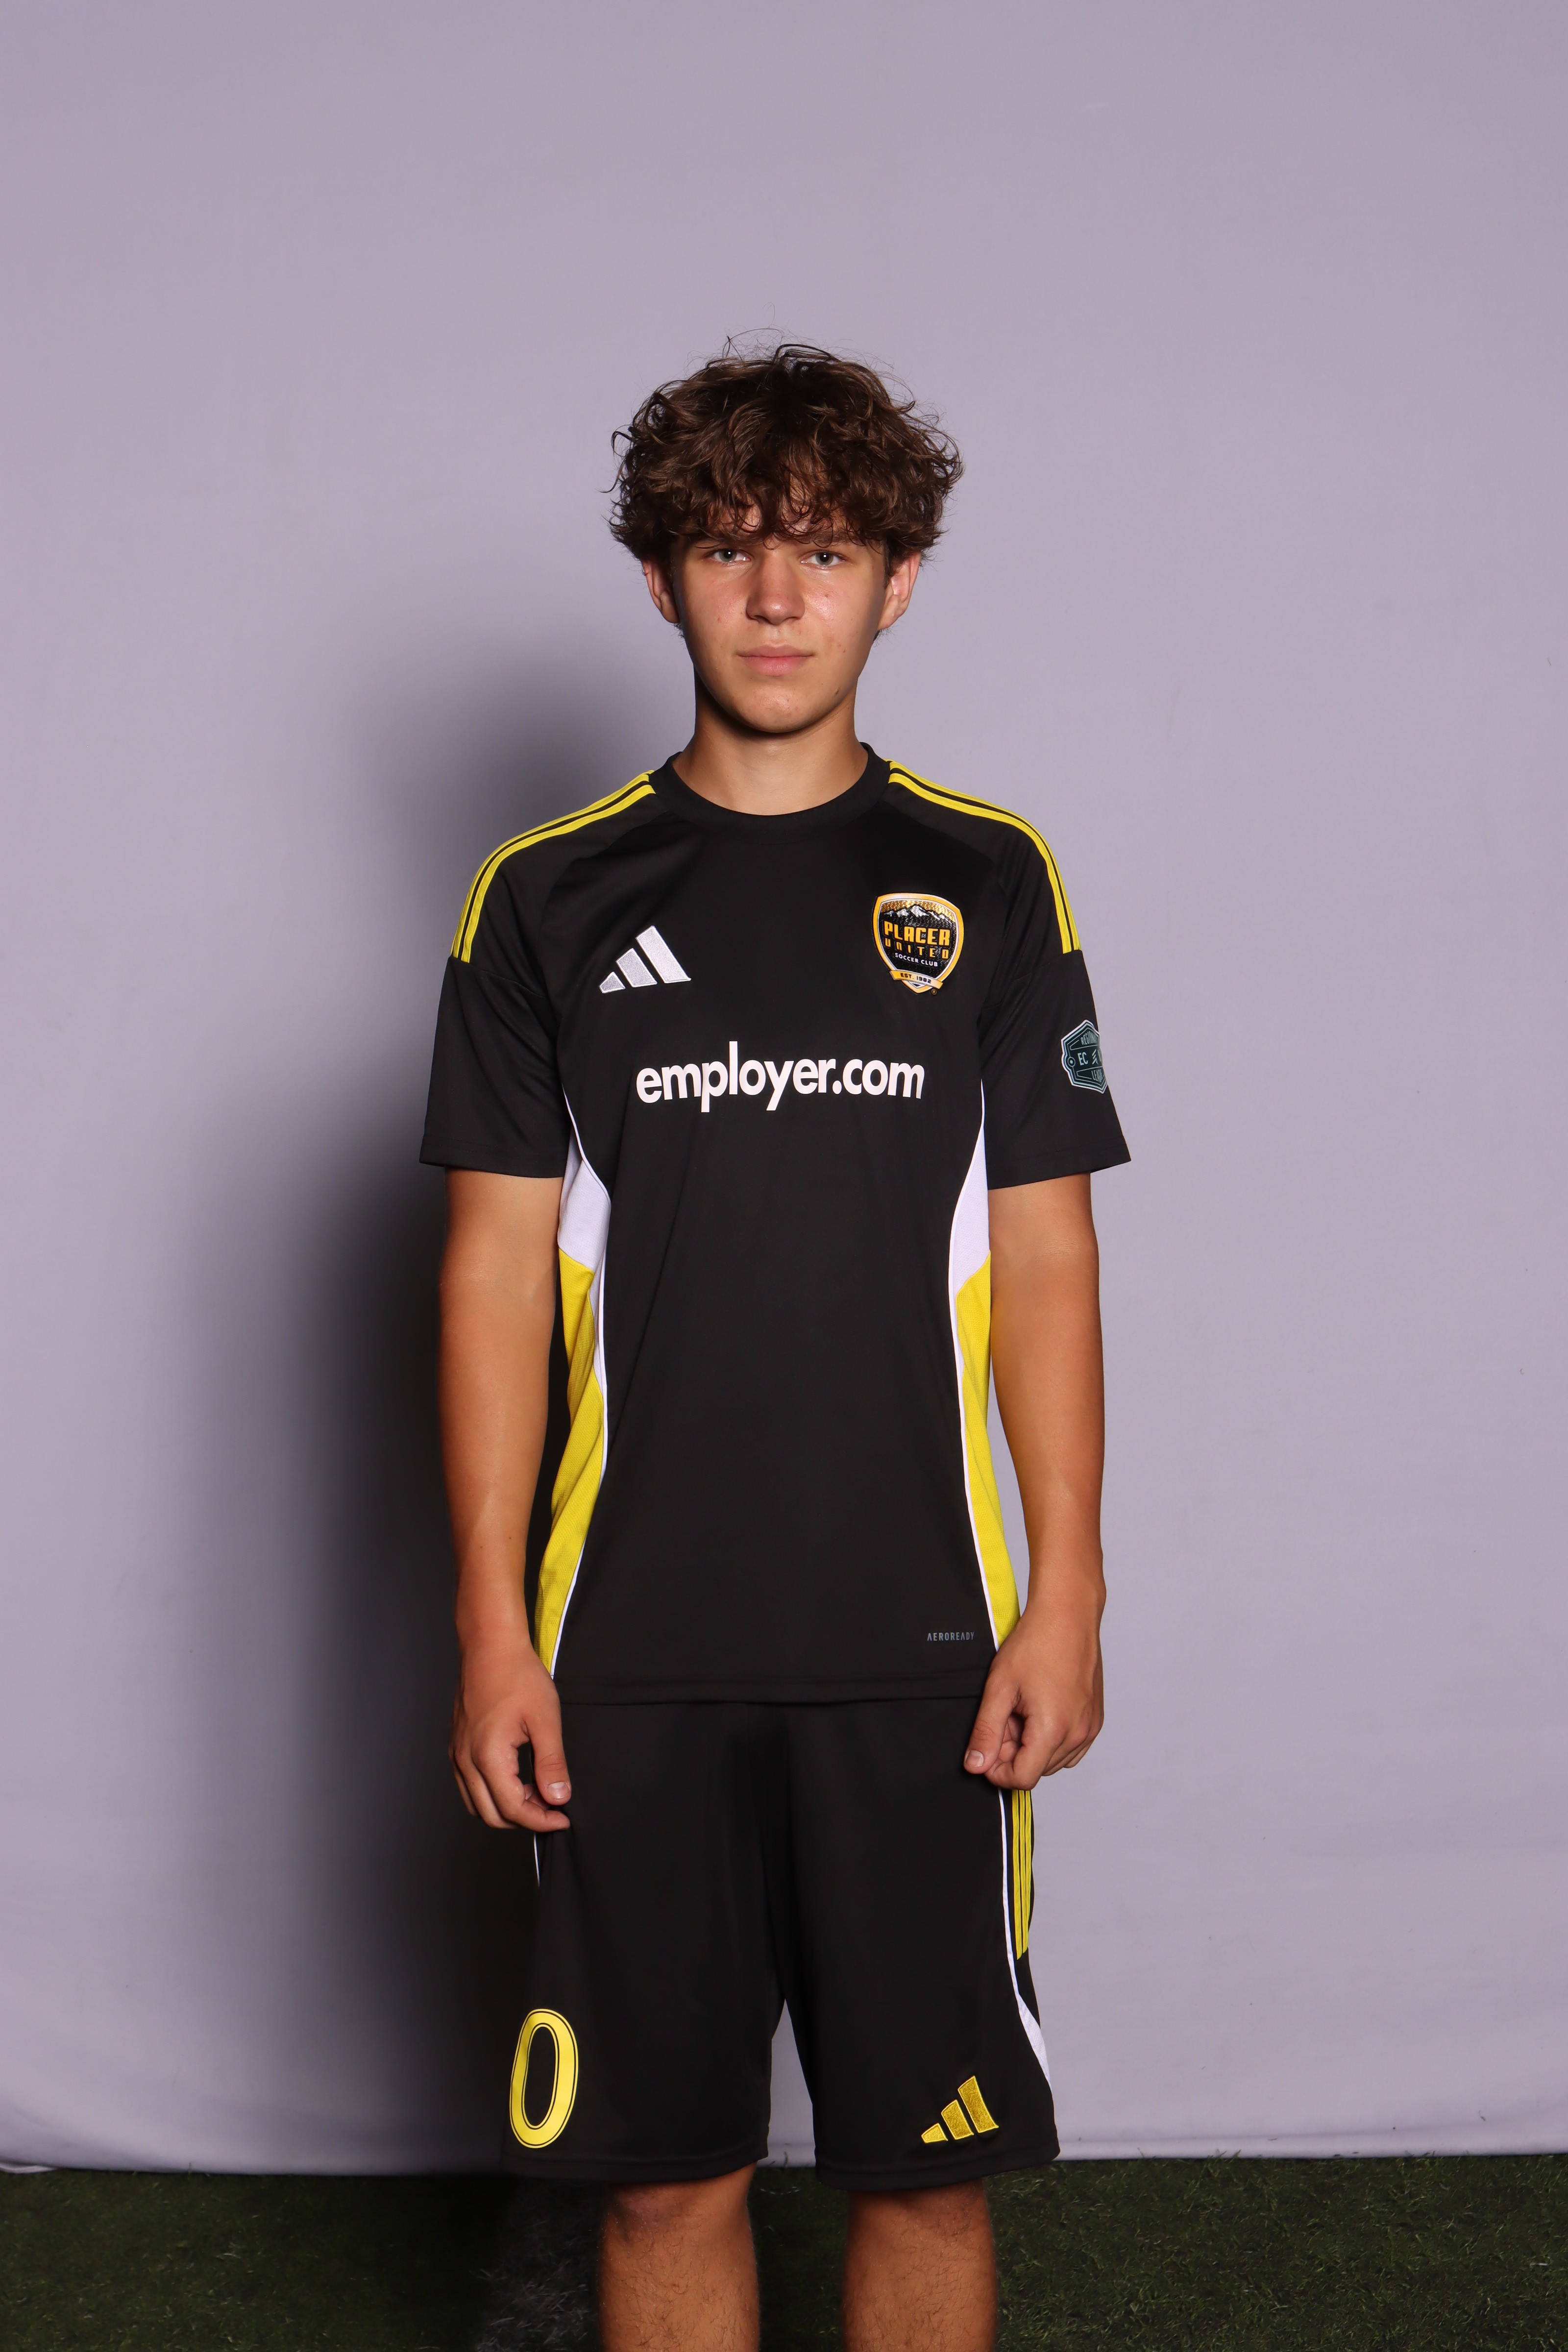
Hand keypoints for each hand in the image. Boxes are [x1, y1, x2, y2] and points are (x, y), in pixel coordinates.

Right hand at [449, 1626, 571, 1830]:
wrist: (490, 1645)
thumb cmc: (517, 1674)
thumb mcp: (545, 1719)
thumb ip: (551, 1763)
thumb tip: (558, 1798)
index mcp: (487, 1756)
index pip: (513, 1809)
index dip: (541, 1821)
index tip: (563, 1817)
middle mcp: (465, 1760)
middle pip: (491, 1816)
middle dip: (524, 1819)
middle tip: (552, 1807)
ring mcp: (456, 1753)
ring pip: (477, 1804)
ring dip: (506, 1808)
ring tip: (536, 1792)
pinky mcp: (456, 1746)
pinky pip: (469, 1786)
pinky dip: (491, 1793)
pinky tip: (516, 1778)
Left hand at [963, 1598, 1103, 1789]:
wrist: (1068, 1615)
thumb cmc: (1036, 1643)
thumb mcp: (999, 1687)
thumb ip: (986, 1732)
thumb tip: (976, 1765)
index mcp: (1053, 1729)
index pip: (1022, 1779)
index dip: (997, 1771)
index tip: (986, 1748)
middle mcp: (1078, 1734)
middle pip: (1037, 1769)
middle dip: (1013, 1753)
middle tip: (1004, 1715)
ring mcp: (1090, 1728)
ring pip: (1054, 1760)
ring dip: (1032, 1745)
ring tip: (1022, 1709)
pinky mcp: (1095, 1720)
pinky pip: (1071, 1747)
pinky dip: (1052, 1739)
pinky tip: (1040, 1710)